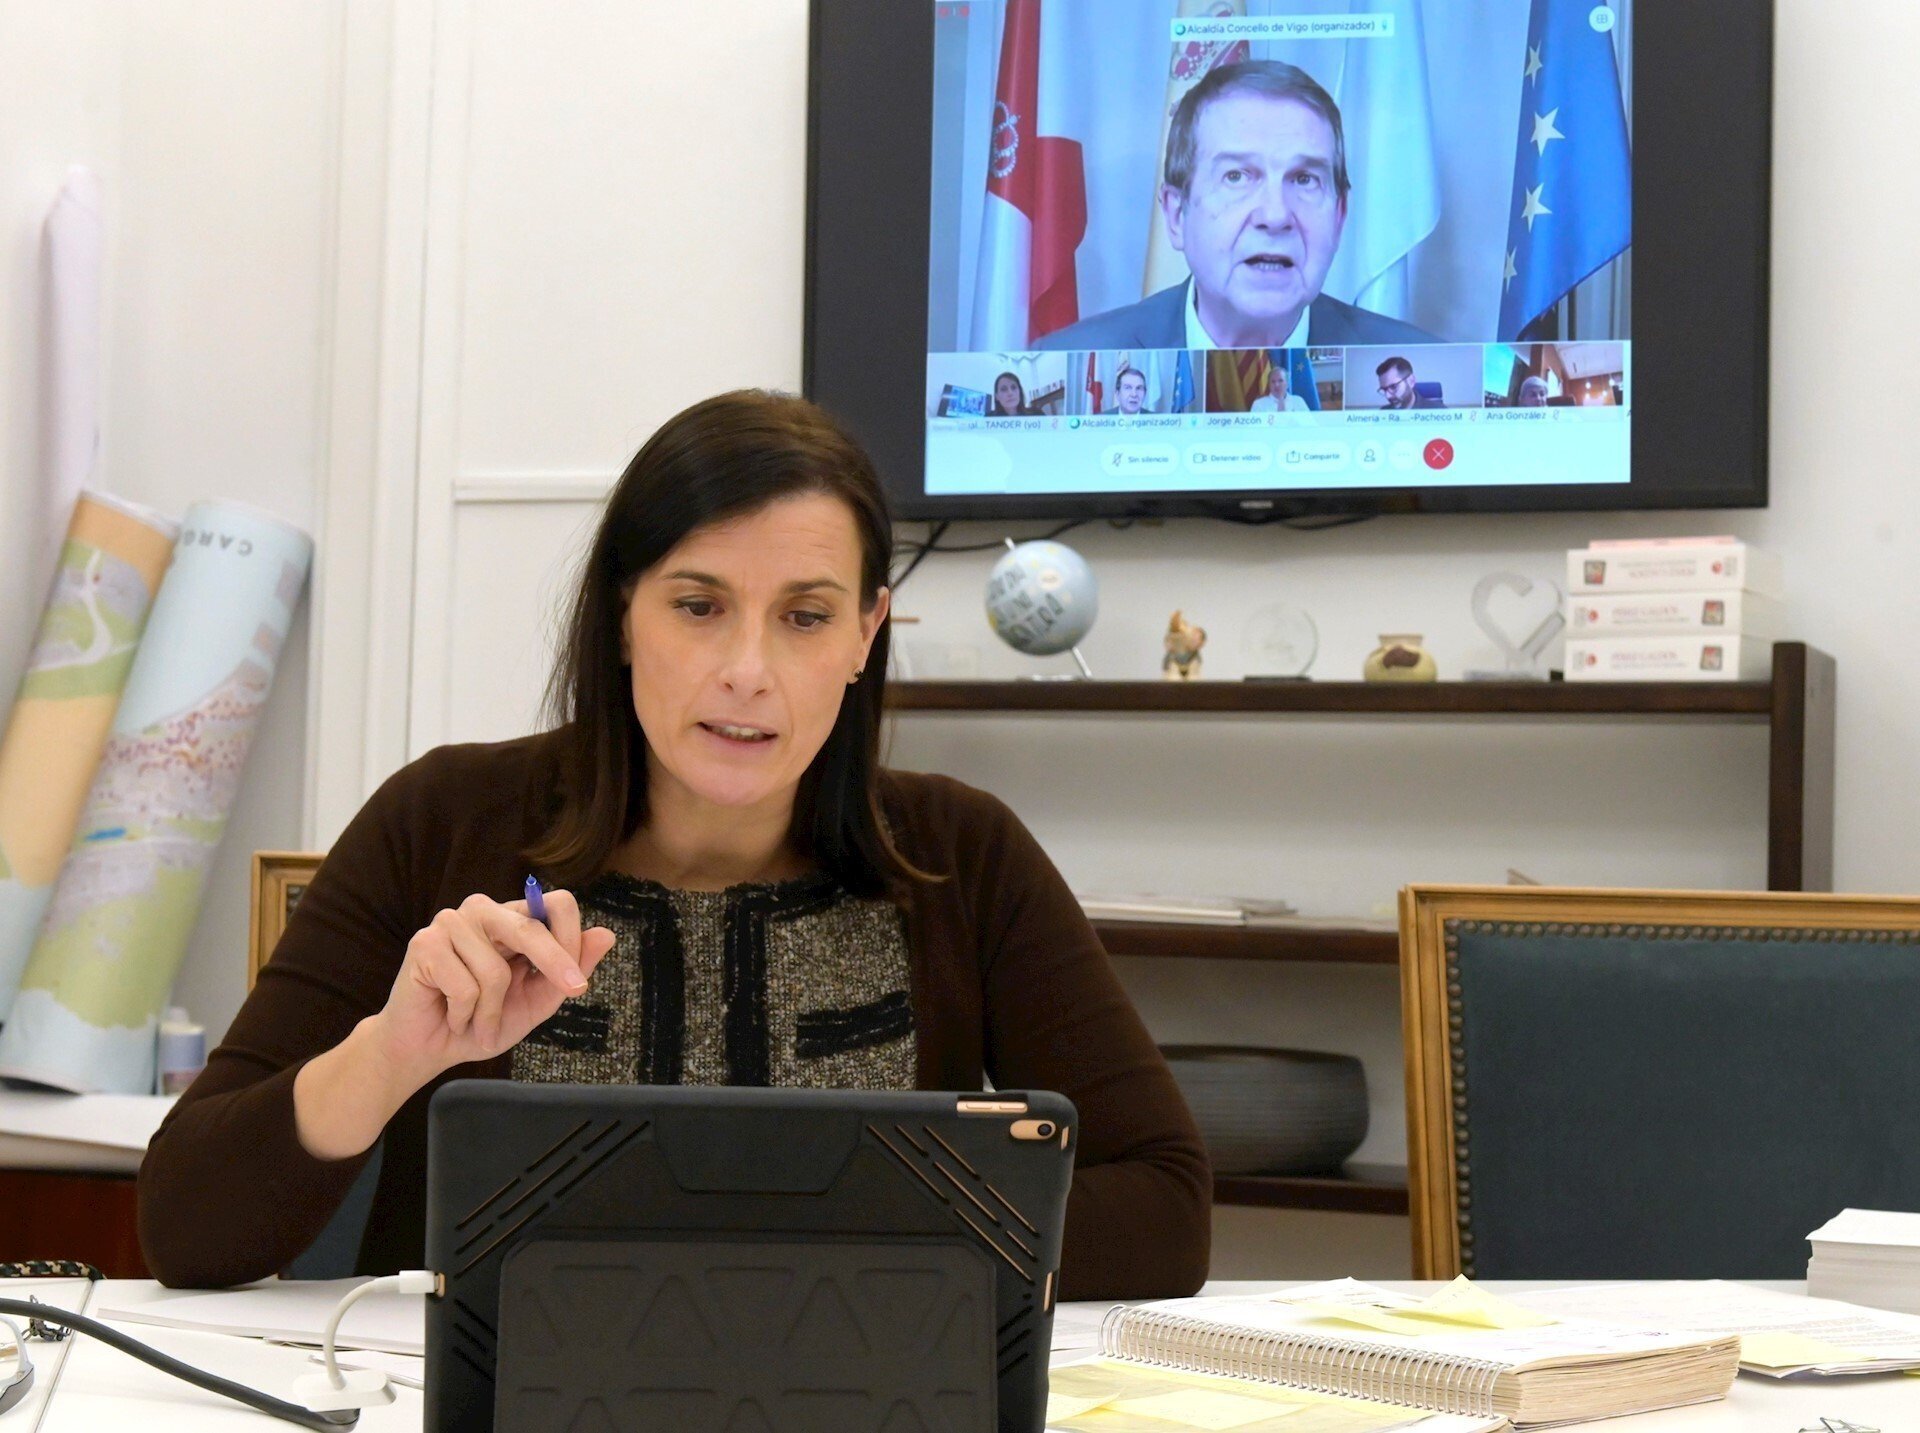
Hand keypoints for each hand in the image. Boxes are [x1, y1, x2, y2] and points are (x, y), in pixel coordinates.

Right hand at [368, 889, 615, 1081]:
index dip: (572, 939)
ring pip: (495, 970)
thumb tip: (607, 934)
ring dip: (492, 1012)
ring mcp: (451, 923)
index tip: (578, 981)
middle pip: (530, 926)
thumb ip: (570, 969)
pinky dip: (466, 1015)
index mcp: (513, 919)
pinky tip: (452, 1015)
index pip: (556, 905)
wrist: (429, 1049)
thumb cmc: (481, 1022)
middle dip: (554, 964)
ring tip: (478, 1022)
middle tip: (572, 992)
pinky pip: (464, 987)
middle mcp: (483, 912)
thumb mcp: (536, 1001)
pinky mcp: (424, 944)